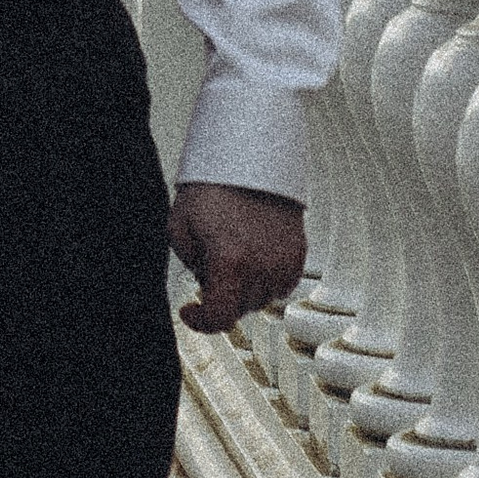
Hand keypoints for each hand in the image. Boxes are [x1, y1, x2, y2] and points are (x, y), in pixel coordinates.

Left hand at [168, 181, 305, 336]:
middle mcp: (263, 267)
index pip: (220, 318)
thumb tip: (204, 283)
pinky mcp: (299, 252)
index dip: (201, 322)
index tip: (191, 312)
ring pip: (262, 299)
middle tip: (209, 265)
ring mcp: (285, 261)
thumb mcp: (179, 228)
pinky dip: (266, 278)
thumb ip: (190, 266)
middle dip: (221, 296)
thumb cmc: (210, 187)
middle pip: (240, 308)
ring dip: (245, 289)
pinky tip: (252, 255)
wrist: (247, 155)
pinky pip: (282, 283)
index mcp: (230, 263)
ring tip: (232, 253)